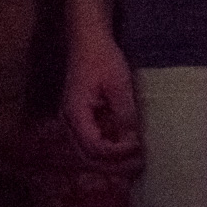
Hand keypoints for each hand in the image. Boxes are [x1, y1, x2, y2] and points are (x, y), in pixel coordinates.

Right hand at [63, 29, 143, 174]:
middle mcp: (69, 122)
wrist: (88, 40)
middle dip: (113, 165)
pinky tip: (125, 147)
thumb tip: (132, 142)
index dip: (116, 153)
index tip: (136, 148)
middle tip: (138, 166)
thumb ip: (124, 114)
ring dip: (110, 160)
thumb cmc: (102, 58)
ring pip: (88, 151)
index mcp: (75, 114)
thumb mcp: (119, 85)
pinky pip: (91, 141)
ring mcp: (72, 121)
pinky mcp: (80, 118)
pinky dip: (107, 149)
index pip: (94, 147)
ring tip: (134, 162)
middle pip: (88, 156)